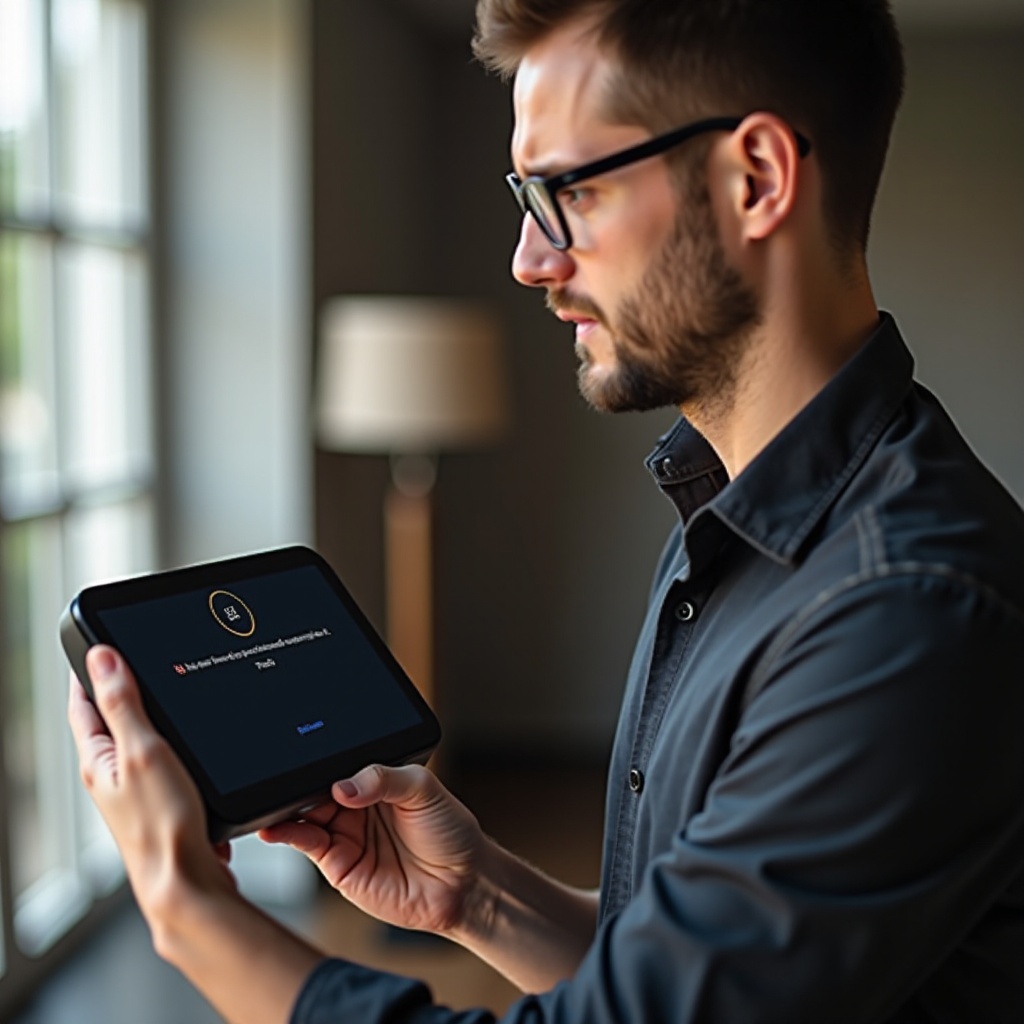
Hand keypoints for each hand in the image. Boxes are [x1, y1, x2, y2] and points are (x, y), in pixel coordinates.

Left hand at [67, 646, 235, 919]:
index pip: (84, 704)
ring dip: (148, 718)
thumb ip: (123, 704)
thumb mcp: (143, 752)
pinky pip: (164, 762)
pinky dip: (173, 745)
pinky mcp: (161, 803)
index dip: (90, 672)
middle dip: (120, 691)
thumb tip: (102, 657)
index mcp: (98, 761)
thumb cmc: (163, 825)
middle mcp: (111, 776)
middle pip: (110, 722)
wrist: (186, 881)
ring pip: (138, 742)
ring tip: (161, 694)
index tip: (96, 644)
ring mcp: (135, 792)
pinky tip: (189, 743)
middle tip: (130, 660)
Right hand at [260, 764, 485, 936]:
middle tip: (290, 778)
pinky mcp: (339, 866)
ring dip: (286, 809)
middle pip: (315, 790)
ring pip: (304, 816)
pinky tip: (278, 828)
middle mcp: (356, 808)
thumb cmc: (451, 832)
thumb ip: (384, 778)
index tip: (306, 754)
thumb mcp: (424, 788)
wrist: (464, 883)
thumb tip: (344, 785)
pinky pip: (306, 844)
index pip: (338, 767)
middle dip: (299, 783)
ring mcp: (346, 836)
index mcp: (375, 782)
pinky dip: (288, 835)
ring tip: (275, 802)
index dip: (322, 762)